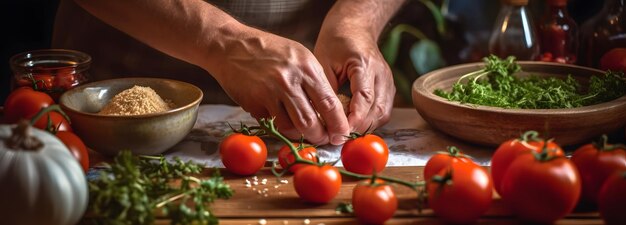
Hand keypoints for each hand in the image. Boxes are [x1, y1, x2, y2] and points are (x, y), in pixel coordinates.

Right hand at [208, 24, 348, 144]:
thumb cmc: (268, 50)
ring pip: (291, 127)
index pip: (330, 103)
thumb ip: (314, 80)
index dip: (338, 124)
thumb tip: (330, 110)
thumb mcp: (299, 56)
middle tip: (323, 139)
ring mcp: (270, 92)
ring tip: (302, 131)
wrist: (230, 45)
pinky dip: (277, 123)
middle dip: (320, 136)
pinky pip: (271, 122)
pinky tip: (277, 114)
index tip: (341, 135)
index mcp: (307, 67)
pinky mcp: (254, 101)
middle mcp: (290, 80)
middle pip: (311, 121)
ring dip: (299, 134)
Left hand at [314, 31, 394, 132]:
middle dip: (359, 128)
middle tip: (339, 139)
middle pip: (377, 110)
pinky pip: (383, 111)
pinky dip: (370, 121)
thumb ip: (326, 90)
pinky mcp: (388, 87)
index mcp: (364, 64)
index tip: (339, 134)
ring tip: (346, 135)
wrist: (355, 27)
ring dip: (365, 127)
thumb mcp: (323, 62)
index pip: (364, 99)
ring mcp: (388, 81)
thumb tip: (322, 119)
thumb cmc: (335, 42)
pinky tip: (354, 125)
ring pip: (383, 114)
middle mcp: (382, 73)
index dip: (353, 120)